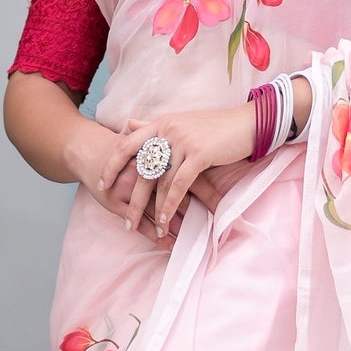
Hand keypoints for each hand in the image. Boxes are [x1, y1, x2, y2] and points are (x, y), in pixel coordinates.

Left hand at [95, 104, 257, 235]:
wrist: (248, 122)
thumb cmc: (216, 126)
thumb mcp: (181, 122)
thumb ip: (154, 126)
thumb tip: (129, 124)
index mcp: (161, 122)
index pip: (126, 143)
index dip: (112, 164)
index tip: (102, 183)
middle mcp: (167, 130)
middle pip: (140, 168)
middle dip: (131, 198)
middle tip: (125, 219)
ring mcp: (182, 141)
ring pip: (159, 181)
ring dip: (152, 209)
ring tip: (147, 228)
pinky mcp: (198, 154)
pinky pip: (178, 185)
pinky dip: (170, 206)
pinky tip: (165, 221)